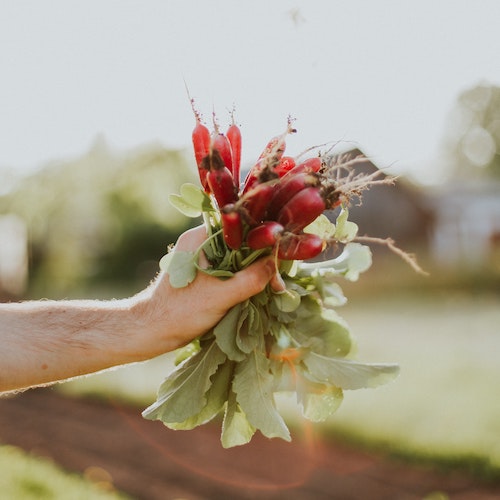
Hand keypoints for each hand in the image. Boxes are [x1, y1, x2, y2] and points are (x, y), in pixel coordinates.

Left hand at [132, 226, 282, 357]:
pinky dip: (245, 278)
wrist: (150, 331)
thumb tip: (276, 264)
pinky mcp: (204, 273)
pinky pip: (231, 269)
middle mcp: (200, 241)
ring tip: (273, 287)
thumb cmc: (179, 312)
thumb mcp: (220, 296)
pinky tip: (259, 291)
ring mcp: (202, 257)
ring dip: (255, 271)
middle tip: (279, 280)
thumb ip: (250, 279)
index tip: (280, 257)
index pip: (240, 227)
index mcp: (199, 237)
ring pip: (238, 257)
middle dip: (262, 259)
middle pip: (241, 242)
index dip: (263, 240)